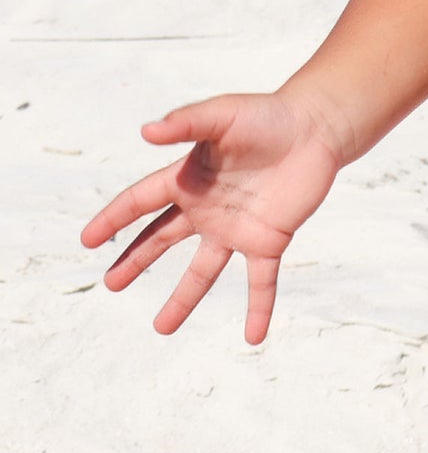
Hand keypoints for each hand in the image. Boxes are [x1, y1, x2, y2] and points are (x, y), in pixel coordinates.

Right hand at [80, 91, 343, 342]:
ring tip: (162, 329)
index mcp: (190, 178)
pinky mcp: (269, 239)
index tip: (87, 239)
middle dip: (136, 260)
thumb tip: (147, 130)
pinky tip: (254, 338)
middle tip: (111, 284)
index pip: (142, 201)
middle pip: (162, 239)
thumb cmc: (267, 115)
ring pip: (203, 271)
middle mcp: (208, 208)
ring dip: (182, 299)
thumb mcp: (223, 115)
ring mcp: (237, 227)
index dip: (114, 218)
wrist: (316, 128)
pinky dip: (258, 309)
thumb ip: (187, 122)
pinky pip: (260, 281)